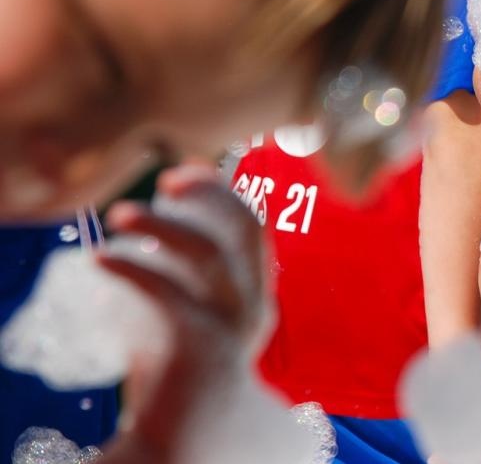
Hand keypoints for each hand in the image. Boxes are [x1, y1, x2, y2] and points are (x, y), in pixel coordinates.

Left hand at [94, 166, 269, 462]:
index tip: (187, 172)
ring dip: (164, 227)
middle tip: (167, 177)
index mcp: (254, 298)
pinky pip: (167, 292)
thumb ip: (171, 278)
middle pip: (244, 231)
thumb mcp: (179, 319)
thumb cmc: (175, 380)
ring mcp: (230, 324)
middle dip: (210, 194)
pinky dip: (133, 268)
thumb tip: (140, 230)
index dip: (222, 193)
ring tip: (119, 214)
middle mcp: (252, 306)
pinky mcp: (198, 343)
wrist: (180, 440)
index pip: (252, 229)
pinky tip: (99, 261)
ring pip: (209, 255)